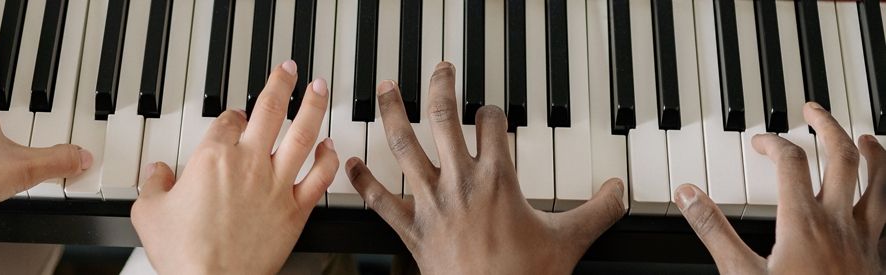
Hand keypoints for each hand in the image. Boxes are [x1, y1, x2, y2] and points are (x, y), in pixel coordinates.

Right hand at [130, 61, 338, 273]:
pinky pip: (319, 178)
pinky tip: (330, 148)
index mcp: (213, 157)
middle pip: (271, 111)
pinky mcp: (295, 210)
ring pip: (302, 135)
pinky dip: (327, 159)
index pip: (227, 121)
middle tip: (290, 71)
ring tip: (319, 89)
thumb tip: (156, 172)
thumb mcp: (149, 213)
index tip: (235, 116)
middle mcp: (249, 164)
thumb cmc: (184, 253)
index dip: (232, 115)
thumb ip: (153, 185)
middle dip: (282, 84)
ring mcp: (276, 185)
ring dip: (313, 107)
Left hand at [345, 62, 626, 273]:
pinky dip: (363, 181)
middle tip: (439, 70)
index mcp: (498, 179)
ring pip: (405, 147)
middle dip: (440, 88)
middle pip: (444, 119)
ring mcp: (431, 204)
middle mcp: (460, 183)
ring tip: (386, 91)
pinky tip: (349, 162)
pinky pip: (379, 200)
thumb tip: (619, 191)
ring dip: (392, 114)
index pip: (493, 124)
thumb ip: (598, 211)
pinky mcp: (410, 229)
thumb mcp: (570, 240)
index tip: (490, 110)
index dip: (493, 111)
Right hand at [674, 103, 883, 273]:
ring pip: (878, 181)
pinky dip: (884, 191)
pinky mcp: (878, 257)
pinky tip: (879, 194)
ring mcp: (865, 239)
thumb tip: (689, 194)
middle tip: (813, 111)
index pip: (791, 162)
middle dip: (828, 127)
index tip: (760, 142)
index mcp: (803, 221)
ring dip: (872, 152)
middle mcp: (840, 222)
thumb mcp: (740, 273)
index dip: (773, 143)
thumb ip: (714, 230)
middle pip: (842, 157)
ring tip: (864, 137)